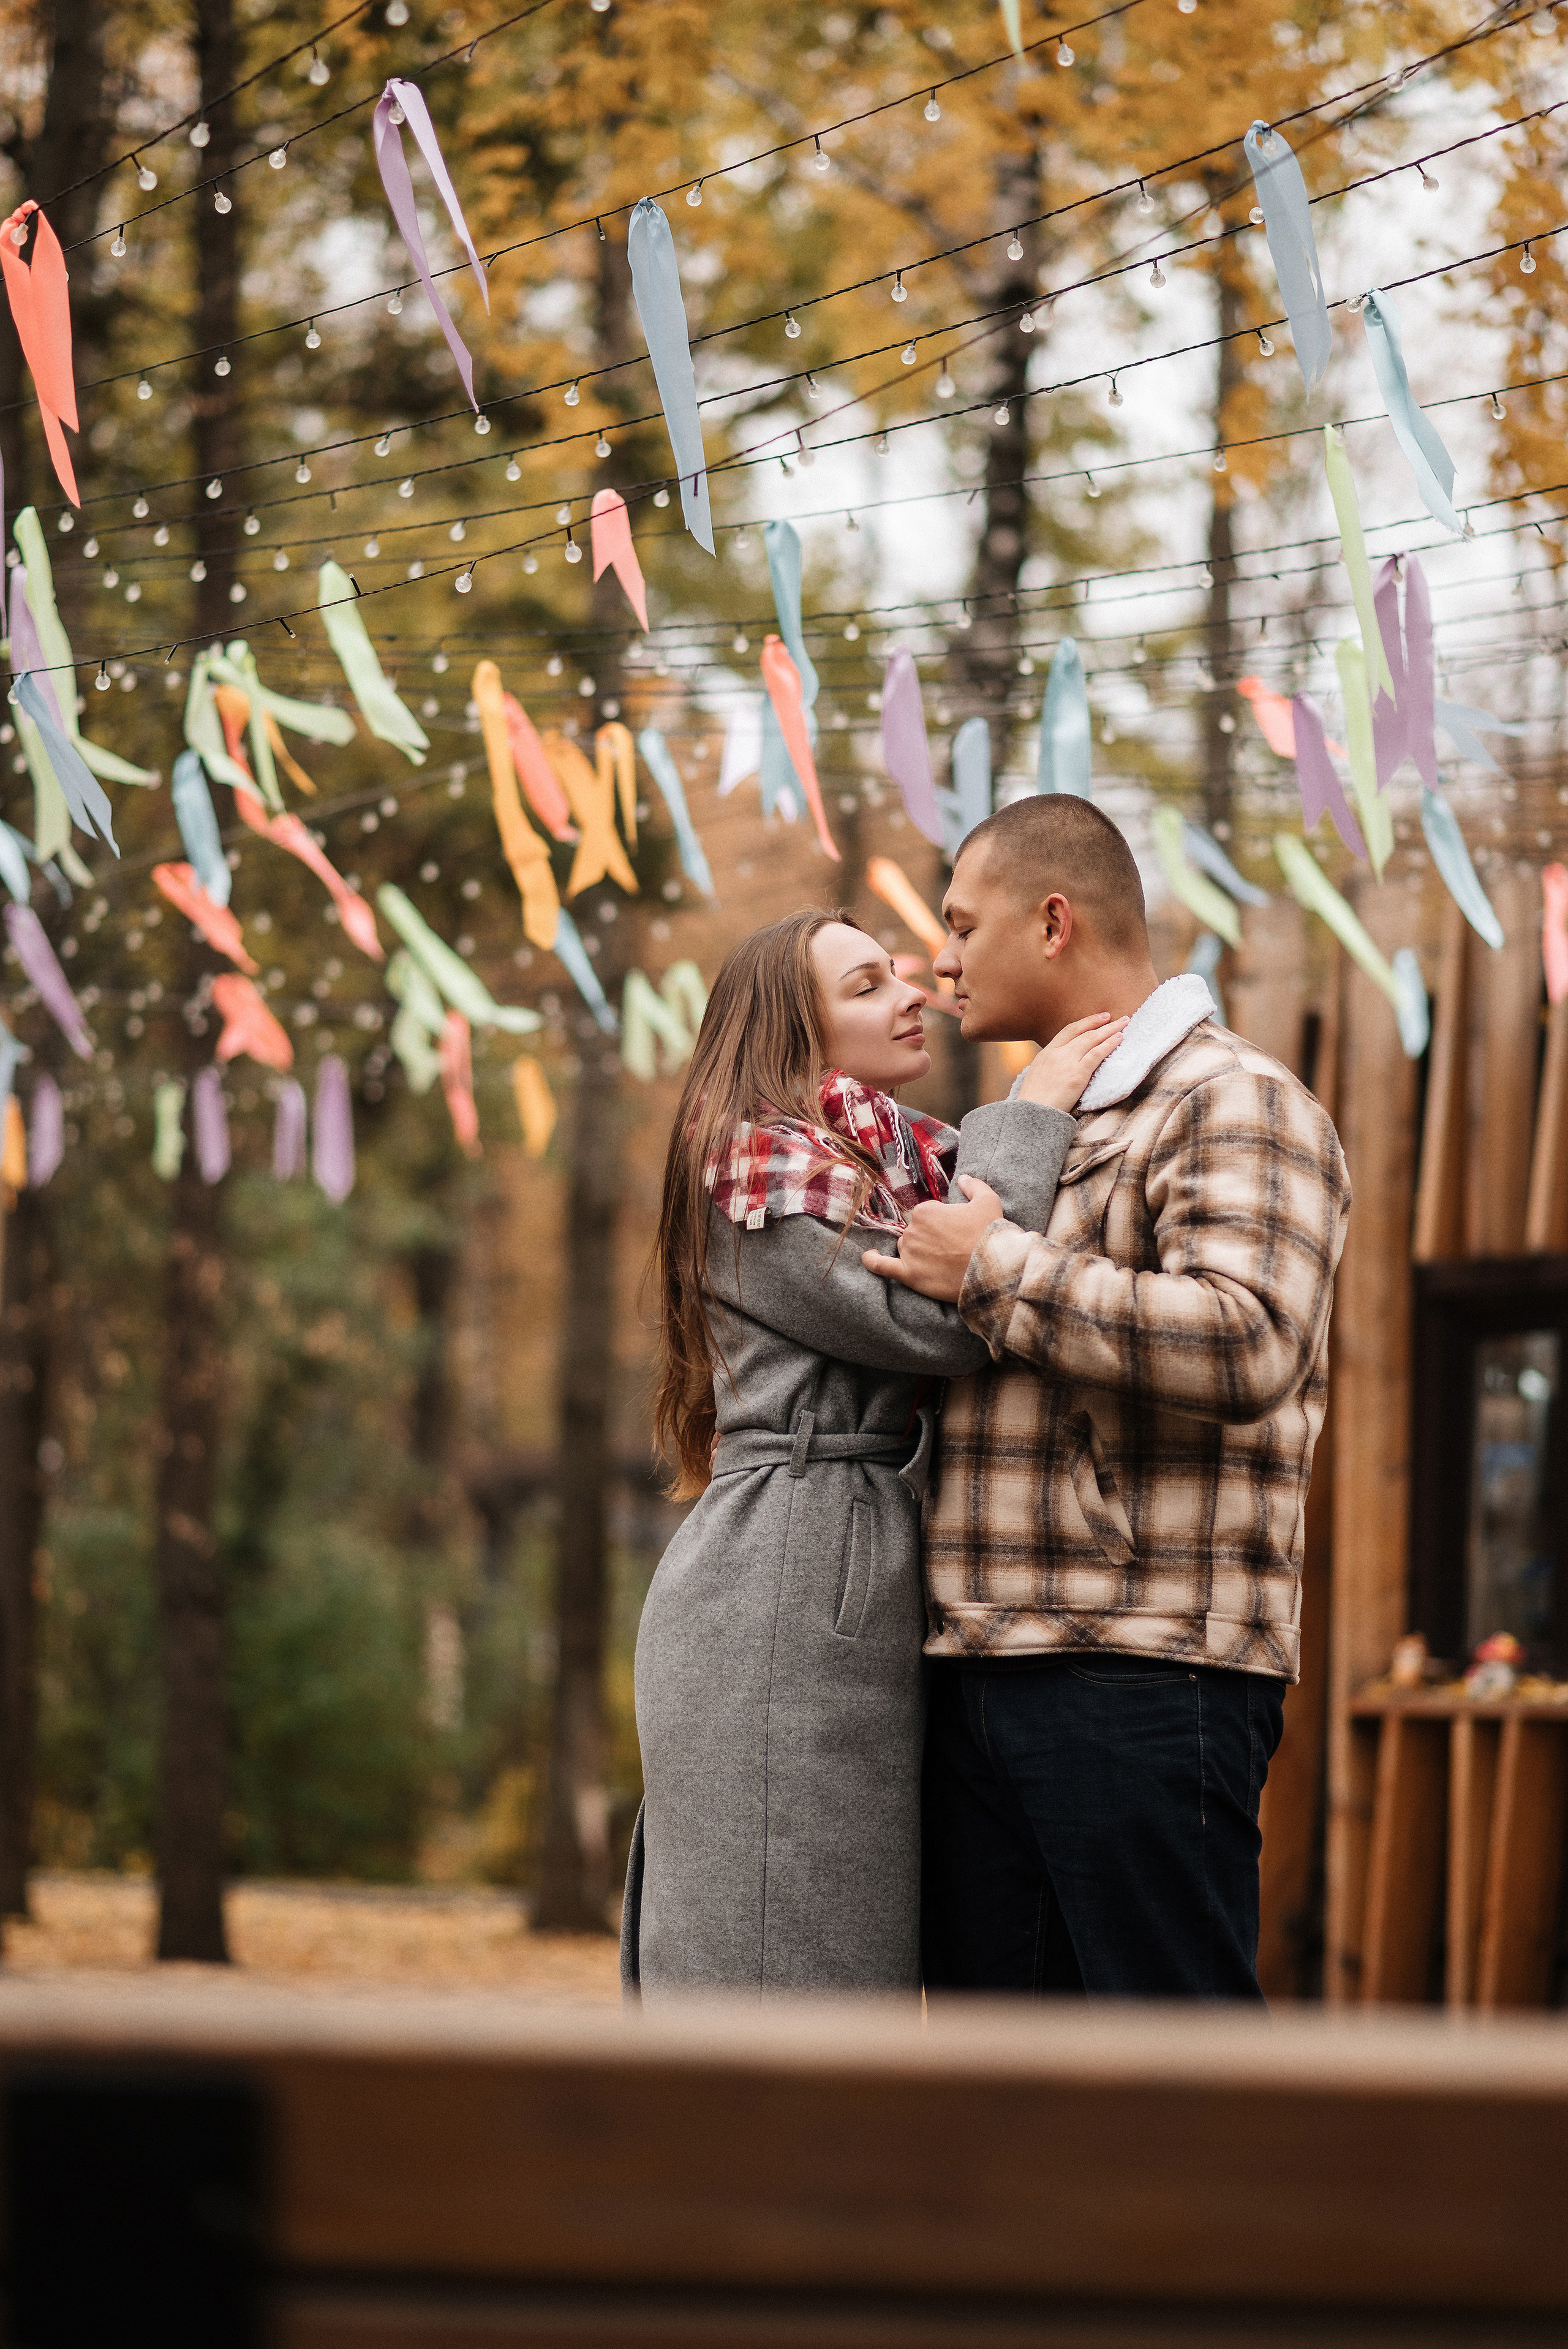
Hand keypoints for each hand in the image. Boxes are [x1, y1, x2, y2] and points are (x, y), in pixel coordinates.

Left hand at [862, 1175, 1002, 1302]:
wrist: (993, 1269)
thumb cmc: (990, 1234)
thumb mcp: (988, 1201)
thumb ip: (973, 1186)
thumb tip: (963, 1178)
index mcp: (926, 1210)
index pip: (926, 1215)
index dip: (942, 1224)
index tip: (957, 1232)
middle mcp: (913, 1230)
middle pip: (915, 1232)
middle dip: (930, 1239)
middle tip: (953, 1249)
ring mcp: (909, 1253)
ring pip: (906, 1249)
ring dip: (918, 1252)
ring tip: (942, 1261)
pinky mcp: (909, 1275)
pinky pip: (883, 1267)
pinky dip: (873, 1262)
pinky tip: (868, 1257)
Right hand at [1016, 1011, 1128, 1110]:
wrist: (1032, 1115)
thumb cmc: (1035, 1103)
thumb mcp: (1037, 1077)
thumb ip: (1051, 1067)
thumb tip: (1063, 1067)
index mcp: (1046, 1053)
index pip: (1068, 1031)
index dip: (1085, 1023)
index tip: (1098, 1018)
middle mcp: (1056, 1053)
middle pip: (1083, 1032)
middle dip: (1100, 1023)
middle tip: (1114, 1017)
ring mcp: (1067, 1062)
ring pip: (1092, 1039)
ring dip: (1110, 1029)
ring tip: (1124, 1022)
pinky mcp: (1078, 1074)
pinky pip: (1096, 1054)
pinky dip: (1109, 1044)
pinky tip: (1119, 1038)